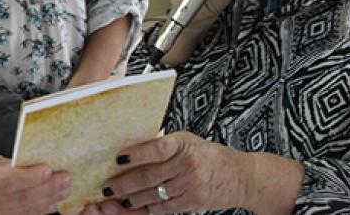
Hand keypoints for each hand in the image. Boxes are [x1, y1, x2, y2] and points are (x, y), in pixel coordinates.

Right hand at [0, 148, 70, 214]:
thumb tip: (20, 161)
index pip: (3, 179)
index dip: (28, 176)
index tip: (48, 169)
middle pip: (17, 198)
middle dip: (46, 189)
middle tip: (66, 178)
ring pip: (19, 213)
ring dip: (45, 202)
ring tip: (63, 191)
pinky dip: (32, 214)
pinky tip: (47, 206)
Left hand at [97, 133, 302, 214]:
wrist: (241, 176)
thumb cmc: (209, 155)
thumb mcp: (189, 142)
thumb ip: (164, 146)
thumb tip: (131, 151)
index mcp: (184, 143)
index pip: (157, 147)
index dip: (136, 154)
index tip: (118, 158)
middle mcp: (188, 163)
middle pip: (150, 176)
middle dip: (125, 183)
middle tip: (107, 188)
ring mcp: (192, 184)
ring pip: (154, 194)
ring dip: (132, 199)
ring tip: (117, 199)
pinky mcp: (194, 202)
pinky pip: (165, 208)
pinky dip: (148, 208)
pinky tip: (136, 207)